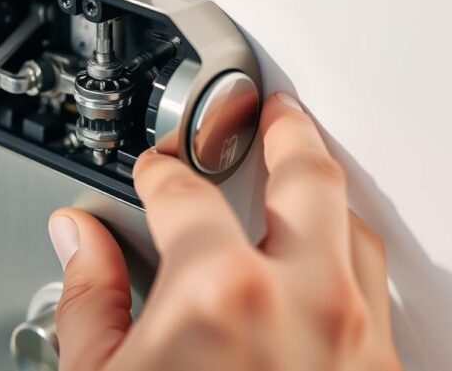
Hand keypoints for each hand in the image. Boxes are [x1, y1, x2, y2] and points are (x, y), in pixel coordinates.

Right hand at [48, 93, 401, 370]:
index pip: (181, 192)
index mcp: (217, 292)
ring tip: (303, 166)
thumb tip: (76, 241)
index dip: (157, 170)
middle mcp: (301, 302)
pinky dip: (349, 252)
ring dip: (325, 186)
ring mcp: (355, 337)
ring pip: (353, 224)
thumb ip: (86, 301)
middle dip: (282, 132)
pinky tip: (326, 253)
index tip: (151, 171)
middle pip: (303, 174)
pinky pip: (375, 285)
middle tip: (268, 114)